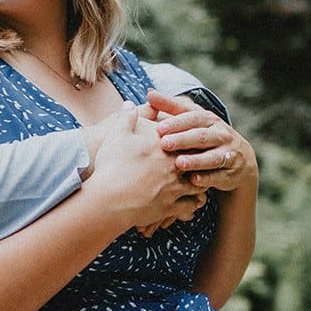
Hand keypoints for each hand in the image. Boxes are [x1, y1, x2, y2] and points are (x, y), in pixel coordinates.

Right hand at [81, 105, 206, 230]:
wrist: (109, 199)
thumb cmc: (112, 165)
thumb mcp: (117, 135)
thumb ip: (126, 117)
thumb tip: (129, 104)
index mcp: (164, 144)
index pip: (184, 137)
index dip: (187, 137)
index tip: (187, 139)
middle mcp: (175, 164)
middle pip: (195, 159)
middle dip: (198, 159)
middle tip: (199, 159)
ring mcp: (176, 187)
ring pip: (199, 182)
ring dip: (200, 181)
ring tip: (199, 180)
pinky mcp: (172, 207)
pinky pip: (192, 205)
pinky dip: (195, 203)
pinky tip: (194, 201)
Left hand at [145, 89, 258, 192]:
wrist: (240, 160)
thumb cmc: (206, 135)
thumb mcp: (193, 119)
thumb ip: (171, 107)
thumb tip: (149, 93)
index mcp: (209, 120)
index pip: (193, 118)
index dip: (177, 123)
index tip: (159, 129)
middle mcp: (221, 135)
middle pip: (202, 136)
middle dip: (183, 140)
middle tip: (165, 144)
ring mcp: (228, 154)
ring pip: (212, 157)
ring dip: (196, 160)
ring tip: (179, 163)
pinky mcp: (231, 173)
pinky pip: (219, 176)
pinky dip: (207, 179)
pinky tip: (193, 180)